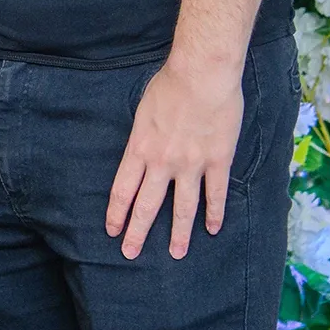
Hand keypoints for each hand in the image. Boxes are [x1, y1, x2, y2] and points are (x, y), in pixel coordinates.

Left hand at [106, 58, 242, 259]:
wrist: (201, 76)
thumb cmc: (169, 87)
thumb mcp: (142, 113)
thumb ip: (142, 139)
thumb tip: (142, 156)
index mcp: (139, 148)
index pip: (122, 190)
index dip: (116, 213)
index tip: (112, 230)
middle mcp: (162, 162)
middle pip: (147, 205)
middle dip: (137, 232)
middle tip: (130, 254)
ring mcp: (191, 164)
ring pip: (183, 208)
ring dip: (179, 234)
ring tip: (176, 253)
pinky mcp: (217, 161)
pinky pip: (215, 194)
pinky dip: (214, 214)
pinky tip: (213, 229)